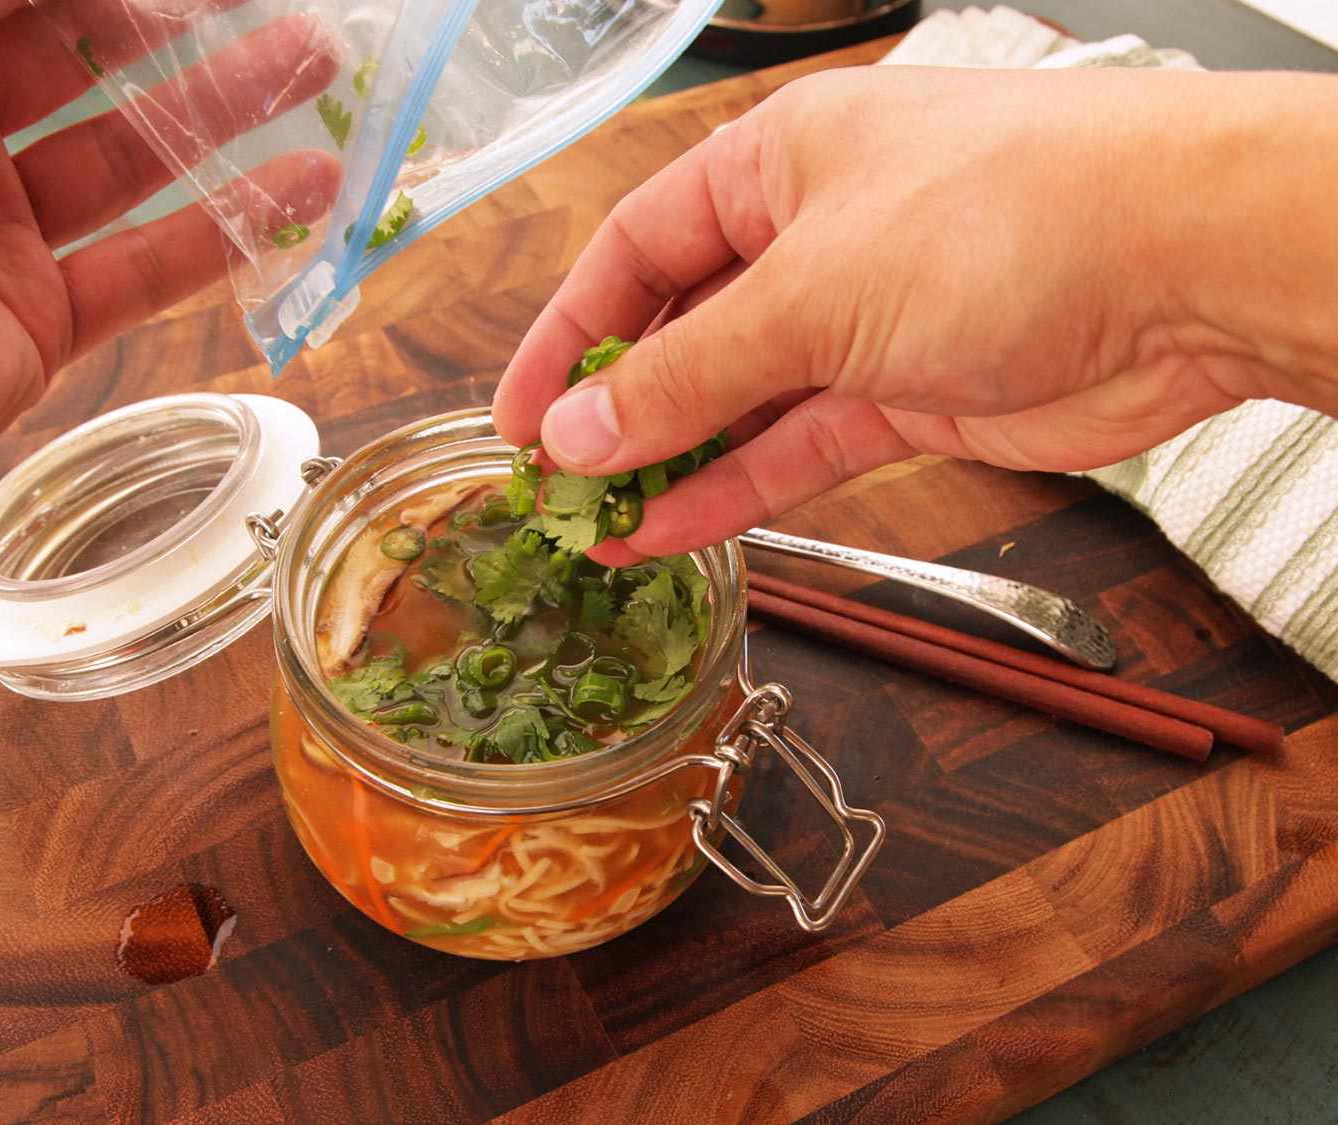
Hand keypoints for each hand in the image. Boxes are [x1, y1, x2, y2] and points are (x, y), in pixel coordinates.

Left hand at [0, 0, 340, 506]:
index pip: (33, 1)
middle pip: (92, 72)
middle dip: (192, 37)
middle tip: (290, 20)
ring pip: (132, 168)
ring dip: (227, 122)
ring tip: (317, 78)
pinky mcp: (32, 324)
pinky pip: (144, 273)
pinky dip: (226, 236)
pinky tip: (302, 194)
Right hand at [492, 66, 1337, 561]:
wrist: (1184, 268)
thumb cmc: (1004, 219)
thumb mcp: (810, 296)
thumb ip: (687, 376)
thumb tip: (577, 435)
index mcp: (778, 164)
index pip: (636, 249)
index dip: (568, 334)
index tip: (517, 414)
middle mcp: (815, 236)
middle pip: (686, 331)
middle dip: (620, 413)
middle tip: (558, 489)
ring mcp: (865, 321)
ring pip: (741, 401)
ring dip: (674, 466)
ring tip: (601, 532)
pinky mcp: (910, 395)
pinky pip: (800, 446)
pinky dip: (741, 489)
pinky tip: (676, 533)